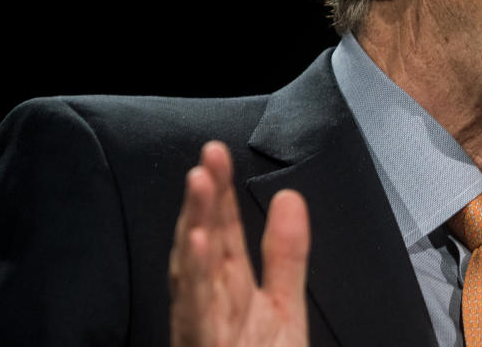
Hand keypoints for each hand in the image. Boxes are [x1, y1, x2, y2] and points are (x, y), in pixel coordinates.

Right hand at [169, 141, 310, 345]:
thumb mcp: (282, 309)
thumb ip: (285, 255)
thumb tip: (289, 196)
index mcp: (228, 292)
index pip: (222, 234)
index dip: (219, 194)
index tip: (216, 153)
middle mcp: (208, 308)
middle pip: (203, 248)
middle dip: (203, 203)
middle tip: (207, 158)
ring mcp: (201, 332)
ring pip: (192, 279)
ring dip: (193, 232)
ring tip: (198, 187)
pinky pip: (197, 318)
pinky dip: (194, 283)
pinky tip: (198, 247)